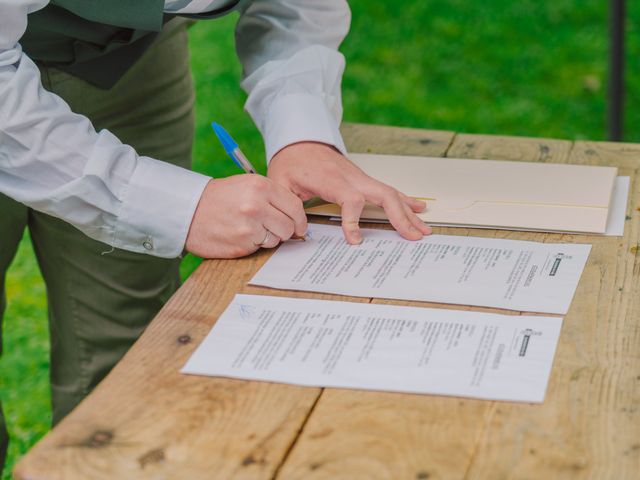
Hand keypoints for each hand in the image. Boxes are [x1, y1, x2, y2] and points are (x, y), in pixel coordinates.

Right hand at [185, 175, 306, 257]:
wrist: (189, 210)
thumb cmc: (220, 197)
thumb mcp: (247, 185)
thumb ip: (272, 196)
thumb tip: (296, 215)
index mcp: (261, 186)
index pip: (295, 207)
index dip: (300, 219)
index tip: (300, 226)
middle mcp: (257, 205)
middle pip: (289, 226)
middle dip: (286, 230)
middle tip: (275, 229)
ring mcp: (249, 226)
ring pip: (277, 239)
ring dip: (269, 237)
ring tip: (251, 228)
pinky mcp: (242, 244)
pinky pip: (261, 248)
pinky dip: (255, 244)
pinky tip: (241, 235)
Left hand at [268, 142, 431, 243]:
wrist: (299, 139)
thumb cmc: (291, 160)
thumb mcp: (280, 182)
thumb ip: (288, 206)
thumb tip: (299, 231)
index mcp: (331, 178)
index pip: (351, 199)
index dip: (354, 220)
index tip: (354, 240)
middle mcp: (351, 176)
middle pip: (383, 194)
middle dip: (400, 216)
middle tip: (413, 236)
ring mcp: (360, 176)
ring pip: (390, 193)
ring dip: (408, 212)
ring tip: (423, 229)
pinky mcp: (363, 179)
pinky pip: (388, 189)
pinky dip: (405, 200)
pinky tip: (419, 208)